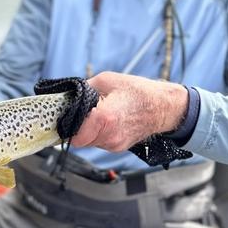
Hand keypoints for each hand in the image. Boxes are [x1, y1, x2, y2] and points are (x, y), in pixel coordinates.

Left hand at [71, 72, 187, 151]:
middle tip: (80, 112)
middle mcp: (109, 136)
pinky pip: (99, 143)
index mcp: (105, 118)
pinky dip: (97, 133)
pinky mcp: (118, 148)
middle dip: (75, 127)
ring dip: (86, 130)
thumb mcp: (106, 80)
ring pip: (88, 142)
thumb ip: (83, 89)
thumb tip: (67, 96)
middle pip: (78, 139)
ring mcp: (114, 144)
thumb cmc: (138, 92)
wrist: (163, 107)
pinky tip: (105, 121)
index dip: (66, 125)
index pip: (73, 135)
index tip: (65, 117)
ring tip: (97, 114)